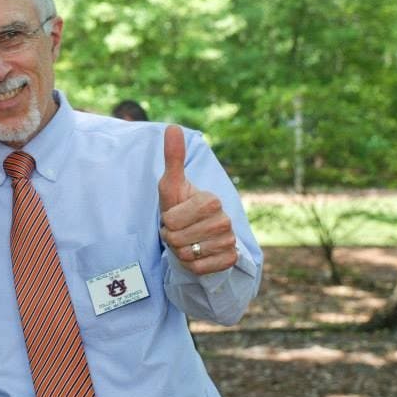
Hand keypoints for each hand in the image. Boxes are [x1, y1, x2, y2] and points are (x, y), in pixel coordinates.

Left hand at [158, 125, 237, 274]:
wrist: (196, 234)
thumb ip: (173, 158)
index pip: (173, 220)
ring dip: (180, 251)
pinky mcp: (230, 260)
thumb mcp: (171, 185)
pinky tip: (197, 255)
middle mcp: (225, 220)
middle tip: (179, 230)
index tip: (173, 216)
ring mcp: (229, 241)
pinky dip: (192, 266)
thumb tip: (172, 127)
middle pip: (178, 239)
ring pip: (188, 255)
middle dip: (171, 238)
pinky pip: (200, 269)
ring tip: (187, 241)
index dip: (167, 221)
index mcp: (211, 200)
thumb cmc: (180, 208)